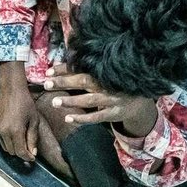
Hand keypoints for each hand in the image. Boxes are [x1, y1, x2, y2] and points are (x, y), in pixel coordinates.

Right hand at [0, 70, 45, 162]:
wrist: (11, 90)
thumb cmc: (26, 103)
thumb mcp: (34, 120)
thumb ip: (33, 138)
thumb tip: (33, 153)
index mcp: (15, 130)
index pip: (20, 152)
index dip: (27, 157)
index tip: (33, 157)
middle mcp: (4, 132)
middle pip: (12, 152)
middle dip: (21, 152)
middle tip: (28, 148)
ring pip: (5, 147)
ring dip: (13, 147)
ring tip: (21, 140)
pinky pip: (0, 139)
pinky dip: (7, 140)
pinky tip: (13, 132)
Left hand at [43, 63, 157, 136]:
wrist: (139, 102)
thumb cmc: (115, 86)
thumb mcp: (104, 76)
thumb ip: (86, 72)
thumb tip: (59, 68)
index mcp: (104, 72)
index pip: (82, 68)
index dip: (65, 69)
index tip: (49, 71)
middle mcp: (107, 84)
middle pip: (84, 81)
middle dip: (65, 82)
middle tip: (47, 83)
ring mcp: (111, 99)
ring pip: (89, 100)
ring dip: (71, 101)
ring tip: (54, 102)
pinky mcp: (113, 113)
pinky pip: (96, 117)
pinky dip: (82, 118)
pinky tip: (68, 118)